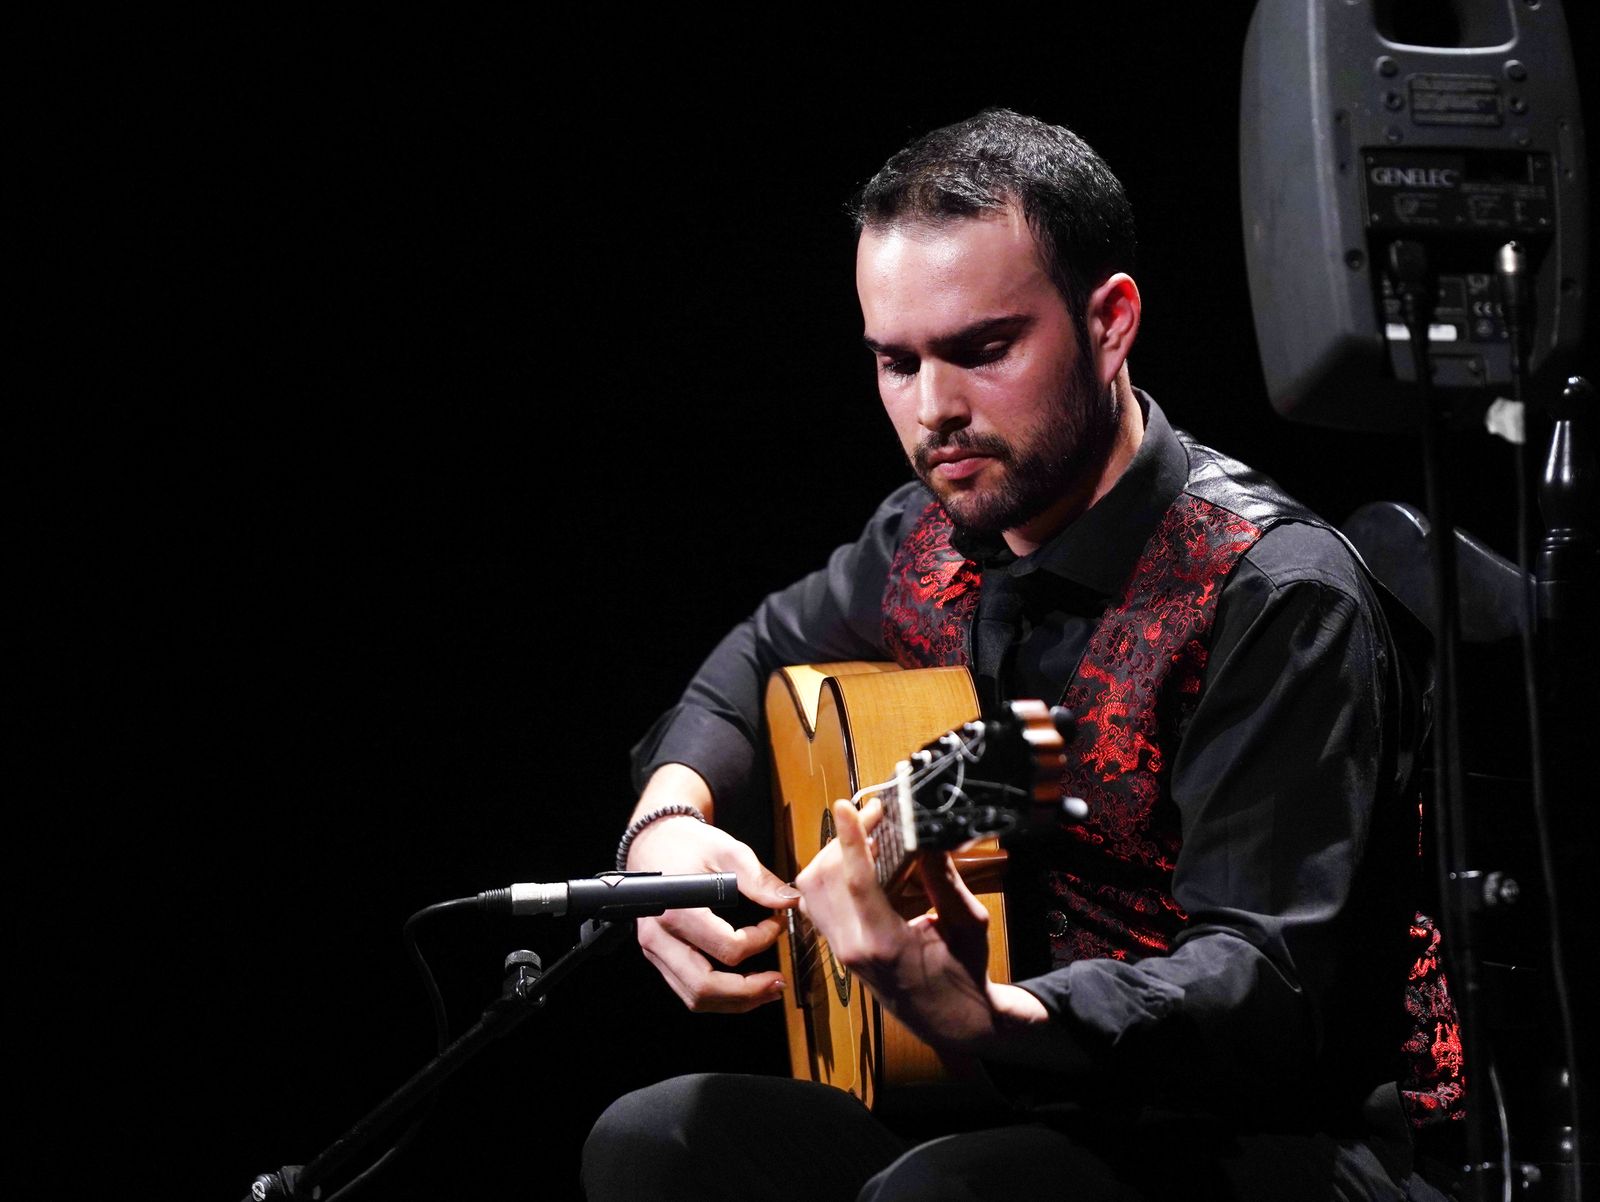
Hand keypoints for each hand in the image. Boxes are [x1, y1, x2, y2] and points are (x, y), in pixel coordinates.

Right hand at [626, 766, 797, 1013]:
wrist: (653, 842)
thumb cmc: (687, 844)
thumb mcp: (726, 849)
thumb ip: (757, 878)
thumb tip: (788, 901)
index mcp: (677, 909)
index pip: (727, 948)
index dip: (761, 942)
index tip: (775, 925)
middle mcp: (660, 936)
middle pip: (705, 986)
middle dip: (748, 993)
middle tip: (778, 984)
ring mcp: (655, 949)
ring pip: (693, 997)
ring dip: (733, 1002)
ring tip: (765, 992)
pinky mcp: (658, 955)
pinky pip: (686, 989)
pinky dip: (717, 996)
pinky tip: (741, 987)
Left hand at [795, 798, 1042, 1050]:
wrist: (950, 1021)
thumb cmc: (964, 973)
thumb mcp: (968, 925)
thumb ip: (945, 879)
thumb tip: (927, 833)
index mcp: (886, 944)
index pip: (857, 882)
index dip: (850, 840)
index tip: (844, 806)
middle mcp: (853, 948)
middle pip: (825, 878)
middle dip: (844, 839)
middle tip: (876, 816)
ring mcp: (840, 950)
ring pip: (811, 888)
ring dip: (832, 854)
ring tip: (867, 836)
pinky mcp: (837, 947)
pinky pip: (814, 902)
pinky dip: (827, 874)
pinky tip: (856, 862)